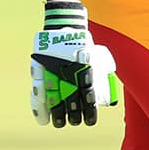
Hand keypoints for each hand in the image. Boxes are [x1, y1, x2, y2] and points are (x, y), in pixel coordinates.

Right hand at [30, 1, 119, 126]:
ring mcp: (53, 73)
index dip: (89, 112)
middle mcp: (69, 74)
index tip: (90, 122)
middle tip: (75, 121)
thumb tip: (110, 91)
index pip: (88, 98)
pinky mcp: (40, 71)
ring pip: (54, 101)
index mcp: (86, 71)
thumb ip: (102, 72)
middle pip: (71, 102)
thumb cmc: (84, 43)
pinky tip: (44, 120)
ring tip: (60, 123)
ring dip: (58, 115)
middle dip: (74, 115)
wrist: (65, 26)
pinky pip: (38, 94)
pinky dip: (40, 108)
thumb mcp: (97, 55)